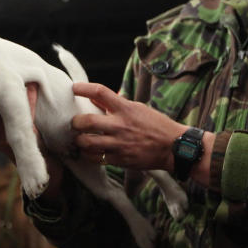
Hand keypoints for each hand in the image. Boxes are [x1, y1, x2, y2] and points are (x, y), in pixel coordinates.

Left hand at [71, 82, 188, 171]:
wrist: (173, 147)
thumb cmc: (156, 125)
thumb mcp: (137, 108)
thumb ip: (115, 104)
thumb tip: (95, 98)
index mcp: (125, 109)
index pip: (100, 92)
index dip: (83, 88)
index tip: (74, 88)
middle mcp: (120, 125)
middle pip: (87, 121)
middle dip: (75, 122)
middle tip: (74, 123)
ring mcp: (119, 143)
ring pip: (87, 143)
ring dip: (78, 141)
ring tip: (79, 139)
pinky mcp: (120, 159)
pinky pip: (95, 158)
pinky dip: (87, 155)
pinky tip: (88, 152)